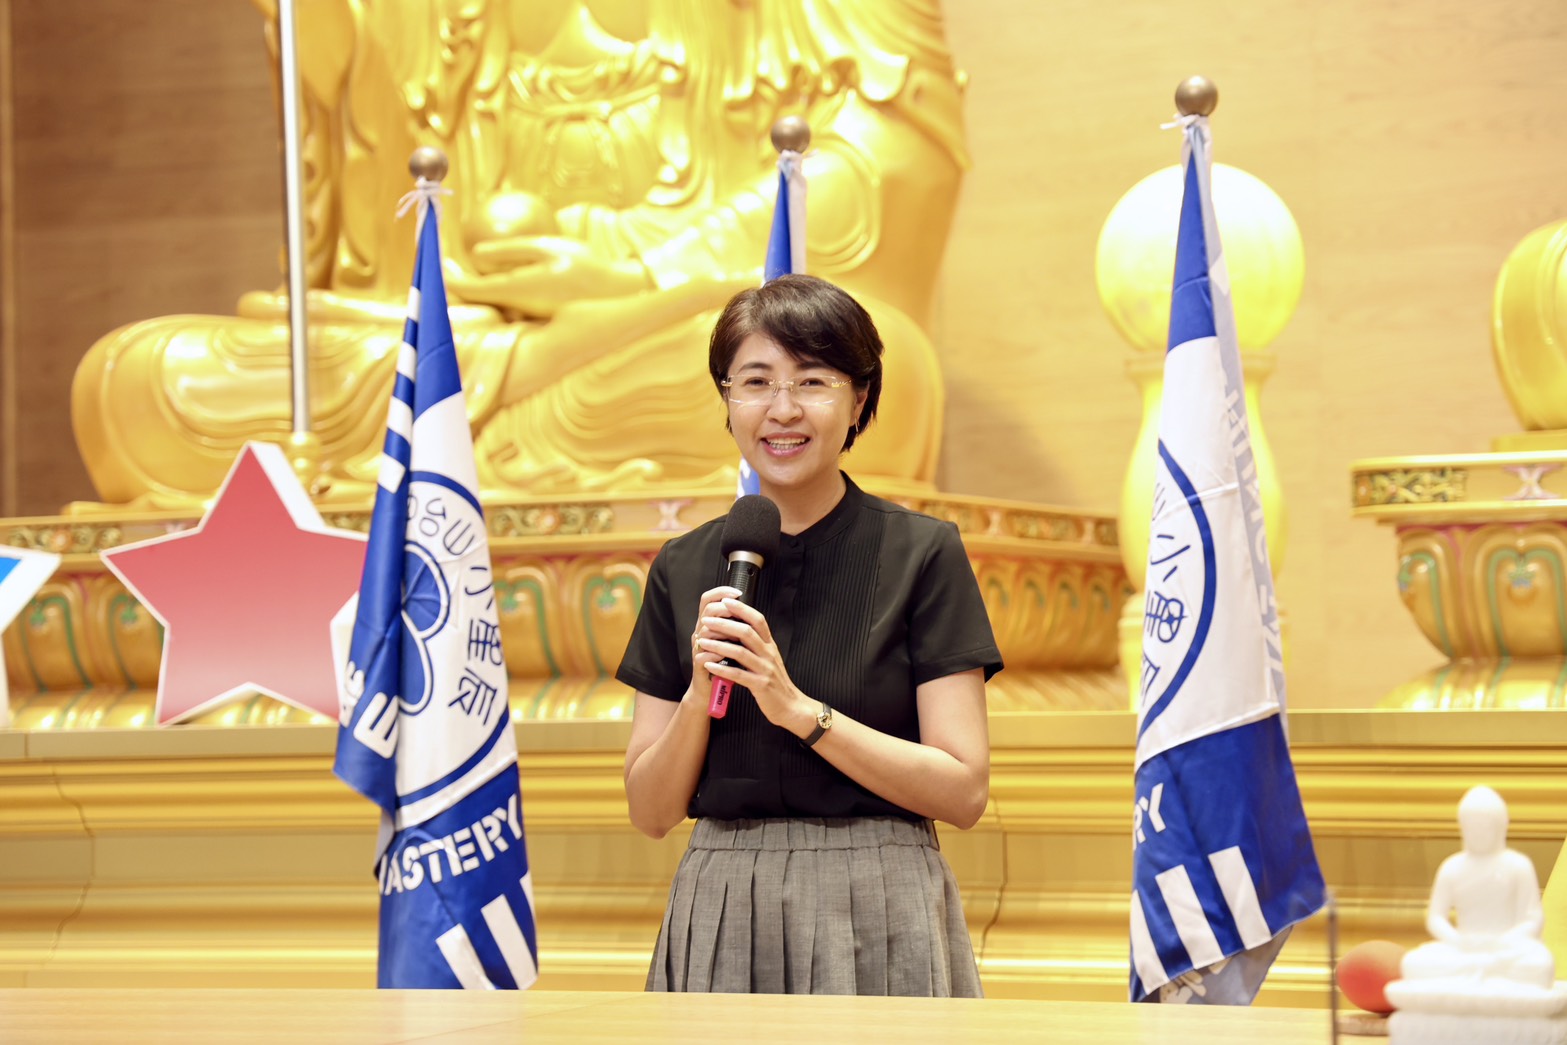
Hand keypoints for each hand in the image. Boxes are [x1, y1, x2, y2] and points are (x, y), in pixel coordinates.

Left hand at [445, 236, 652, 317]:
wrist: (618, 296)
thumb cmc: (585, 267)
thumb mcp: (547, 247)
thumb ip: (509, 250)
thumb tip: (475, 255)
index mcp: (517, 291)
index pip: (468, 289)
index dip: (447, 276)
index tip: (437, 260)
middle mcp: (517, 310)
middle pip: (474, 300)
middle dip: (455, 283)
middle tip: (442, 262)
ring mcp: (525, 317)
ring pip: (488, 304)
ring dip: (472, 289)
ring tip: (460, 267)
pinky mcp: (534, 318)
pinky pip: (504, 305)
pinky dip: (492, 292)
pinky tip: (493, 274)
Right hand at [684, 586, 740, 705]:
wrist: (713, 690)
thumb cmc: (725, 664)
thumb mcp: (732, 641)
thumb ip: (736, 625)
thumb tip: (748, 609)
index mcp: (709, 625)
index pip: (708, 599)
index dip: (721, 592)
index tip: (738, 592)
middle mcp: (701, 633)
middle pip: (708, 611)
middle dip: (725, 610)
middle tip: (739, 615)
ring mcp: (698, 648)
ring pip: (706, 632)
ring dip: (724, 634)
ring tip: (738, 638)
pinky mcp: (699, 665)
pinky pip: (705, 656)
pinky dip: (718, 655)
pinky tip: (728, 657)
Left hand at [697, 599, 814, 736]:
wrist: (791, 706)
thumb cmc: (775, 681)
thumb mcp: (769, 658)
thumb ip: (757, 644)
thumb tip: (738, 627)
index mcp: (770, 645)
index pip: (758, 620)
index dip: (742, 609)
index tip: (725, 601)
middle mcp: (769, 654)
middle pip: (746, 632)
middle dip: (724, 624)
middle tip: (706, 620)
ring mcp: (765, 669)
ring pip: (740, 652)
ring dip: (718, 645)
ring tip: (702, 642)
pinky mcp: (760, 685)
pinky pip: (738, 675)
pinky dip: (721, 669)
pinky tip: (708, 666)